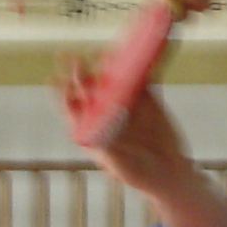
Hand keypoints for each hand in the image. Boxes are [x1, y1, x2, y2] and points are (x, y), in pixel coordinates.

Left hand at [53, 52, 190, 191]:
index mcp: (90, 127)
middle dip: (81, 72)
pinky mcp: (147, 97)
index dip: (63, 92)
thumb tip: (105, 122)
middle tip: (75, 60)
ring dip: (108, 65)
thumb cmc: (137, 173)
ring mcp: (125, 101)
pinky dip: (141, 65)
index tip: (58, 81)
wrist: (168, 173)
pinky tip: (140, 54)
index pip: (71, 106)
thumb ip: (110, 146)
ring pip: (114, 77)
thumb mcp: (120, 165)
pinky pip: (142, 77)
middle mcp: (104, 110)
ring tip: (105, 54)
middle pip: (89, 86)